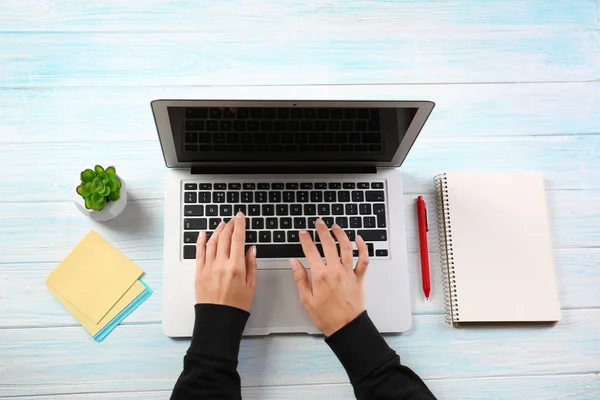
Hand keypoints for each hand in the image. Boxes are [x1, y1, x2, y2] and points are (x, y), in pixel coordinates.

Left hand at [195, 212, 256, 311]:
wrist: (218, 320)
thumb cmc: (236, 306)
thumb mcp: (251, 285)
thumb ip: (251, 264)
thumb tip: (251, 249)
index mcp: (236, 267)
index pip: (238, 238)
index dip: (240, 225)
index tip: (241, 217)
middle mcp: (221, 264)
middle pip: (224, 237)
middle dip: (229, 225)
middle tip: (233, 220)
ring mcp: (208, 267)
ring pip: (212, 242)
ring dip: (217, 231)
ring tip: (221, 225)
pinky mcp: (199, 272)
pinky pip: (199, 253)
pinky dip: (201, 241)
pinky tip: (203, 234)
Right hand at [290, 219, 368, 335]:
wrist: (346, 328)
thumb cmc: (326, 316)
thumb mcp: (306, 299)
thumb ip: (300, 278)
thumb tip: (294, 263)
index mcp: (320, 276)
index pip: (311, 251)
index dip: (306, 239)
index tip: (303, 232)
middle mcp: (335, 271)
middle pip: (329, 244)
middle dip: (322, 231)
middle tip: (318, 223)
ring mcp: (348, 273)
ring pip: (346, 247)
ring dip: (340, 234)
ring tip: (335, 226)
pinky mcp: (358, 277)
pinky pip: (363, 259)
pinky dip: (362, 247)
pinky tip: (359, 239)